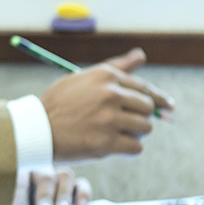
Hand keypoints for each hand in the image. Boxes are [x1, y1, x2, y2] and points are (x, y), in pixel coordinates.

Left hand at [13, 169, 92, 204]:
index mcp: (25, 176)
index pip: (22, 184)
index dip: (21, 199)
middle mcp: (44, 172)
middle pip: (45, 178)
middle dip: (44, 196)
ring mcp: (61, 176)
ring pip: (65, 176)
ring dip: (63, 194)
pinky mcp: (78, 184)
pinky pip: (82, 184)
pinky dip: (82, 193)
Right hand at [39, 49, 174, 160]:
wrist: (35, 129)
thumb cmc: (59, 103)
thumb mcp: (84, 78)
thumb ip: (116, 67)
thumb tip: (141, 55)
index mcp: (106, 77)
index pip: (144, 87)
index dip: (158, 99)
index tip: (168, 106)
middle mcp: (110, 95)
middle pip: (147, 108)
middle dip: (141, 117)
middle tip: (125, 124)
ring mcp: (109, 119)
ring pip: (144, 128)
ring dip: (134, 134)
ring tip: (115, 134)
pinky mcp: (106, 143)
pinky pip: (136, 148)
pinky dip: (128, 149)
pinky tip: (114, 146)